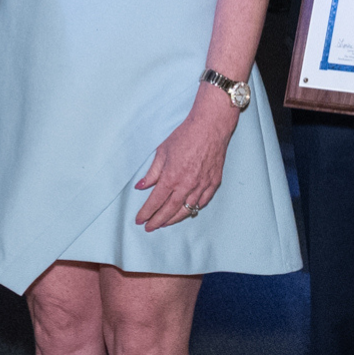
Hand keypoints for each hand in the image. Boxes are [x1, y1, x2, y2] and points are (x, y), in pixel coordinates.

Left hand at [133, 88, 238, 230]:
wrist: (210, 126)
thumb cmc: (186, 135)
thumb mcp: (163, 151)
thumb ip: (152, 172)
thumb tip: (141, 186)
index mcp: (172, 176)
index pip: (156, 200)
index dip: (146, 212)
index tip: (139, 220)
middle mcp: (187, 184)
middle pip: (170, 210)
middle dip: (158, 220)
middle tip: (149, 227)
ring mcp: (202, 185)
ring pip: (187, 209)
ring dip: (174, 219)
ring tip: (164, 223)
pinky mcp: (214, 182)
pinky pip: (202, 202)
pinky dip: (193, 209)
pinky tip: (185, 211)